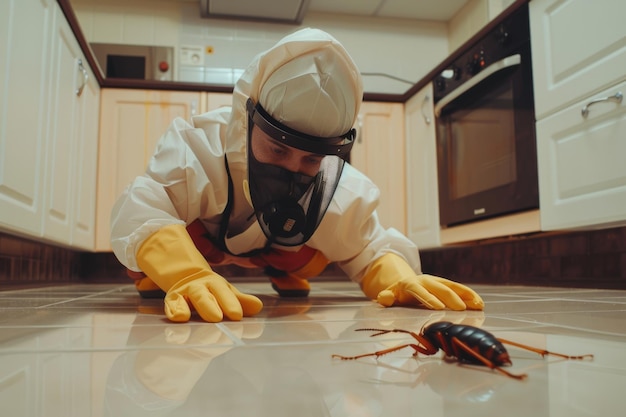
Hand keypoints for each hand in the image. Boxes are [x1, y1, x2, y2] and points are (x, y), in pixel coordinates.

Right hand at [136, 224, 262, 322]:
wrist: (186, 277)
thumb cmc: (211, 290)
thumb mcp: (225, 292)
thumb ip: (240, 300)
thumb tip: (258, 306)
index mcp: (216, 284)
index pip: (224, 293)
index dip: (230, 303)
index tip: (237, 315)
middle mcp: (201, 286)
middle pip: (206, 295)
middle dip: (212, 305)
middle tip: (218, 318)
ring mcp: (186, 292)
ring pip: (192, 297)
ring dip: (197, 307)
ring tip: (201, 317)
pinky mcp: (173, 299)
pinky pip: (172, 303)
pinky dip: (174, 310)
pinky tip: (179, 317)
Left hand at [360, 253, 483, 310]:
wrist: (404, 283)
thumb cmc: (397, 294)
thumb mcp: (389, 295)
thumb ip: (386, 298)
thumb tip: (383, 298)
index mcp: (410, 284)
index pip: (419, 291)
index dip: (428, 299)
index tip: (438, 308)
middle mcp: (425, 280)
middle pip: (439, 288)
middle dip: (450, 298)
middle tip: (461, 309)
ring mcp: (437, 281)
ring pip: (452, 286)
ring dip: (465, 295)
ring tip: (477, 305)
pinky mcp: (445, 285)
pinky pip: (459, 288)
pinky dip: (469, 295)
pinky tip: (479, 303)